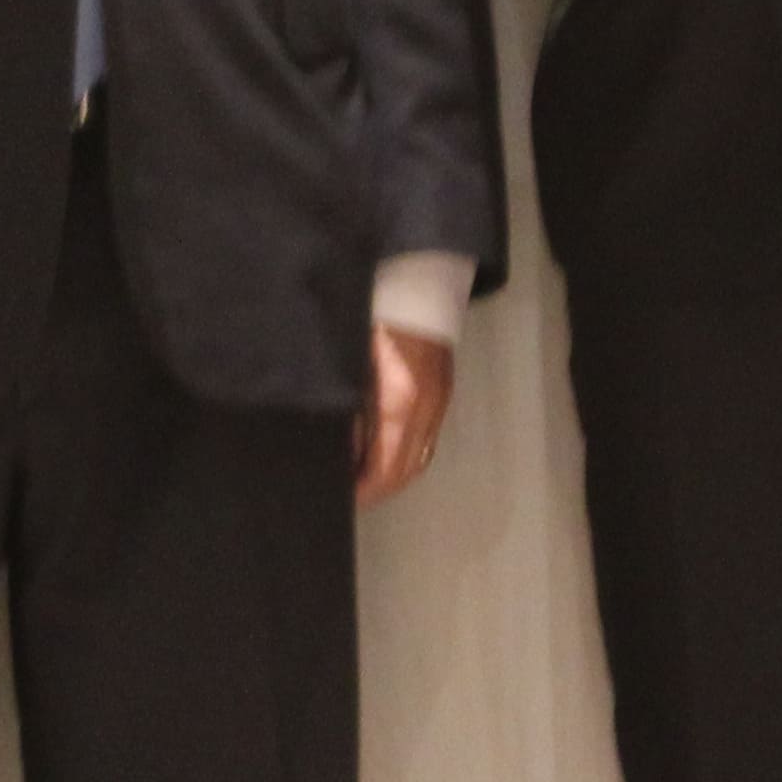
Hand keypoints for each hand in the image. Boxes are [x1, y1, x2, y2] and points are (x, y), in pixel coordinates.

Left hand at [355, 325, 453, 508]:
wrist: (416, 281)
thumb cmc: (373, 317)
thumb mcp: (350, 365)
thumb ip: (346, 409)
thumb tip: (339, 447)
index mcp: (397, 403)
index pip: (384, 469)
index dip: (363, 491)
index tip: (341, 499)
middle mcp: (424, 410)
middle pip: (405, 471)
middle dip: (377, 490)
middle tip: (348, 496)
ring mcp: (438, 402)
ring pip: (418, 458)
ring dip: (393, 475)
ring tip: (362, 478)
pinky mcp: (442, 392)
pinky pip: (425, 438)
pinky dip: (405, 453)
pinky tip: (382, 449)